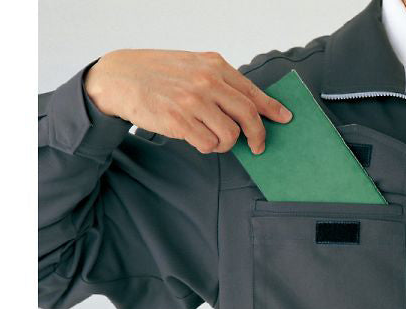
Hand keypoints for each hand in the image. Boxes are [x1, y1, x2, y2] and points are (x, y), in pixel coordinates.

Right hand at [84, 49, 292, 153]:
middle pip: (248, 116)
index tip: (285, 118)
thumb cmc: (158, 73)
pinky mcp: (179, 121)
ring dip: (225, 144)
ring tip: (212, 138)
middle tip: (257, 146)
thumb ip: (219, 81)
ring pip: (230, 135)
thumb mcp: (193, 65)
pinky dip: (207, 147)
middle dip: (258, 136)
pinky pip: (208, 144)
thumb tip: (246, 105)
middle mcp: (207, 82)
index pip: (252, 91)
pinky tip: (197, 139)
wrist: (120, 77)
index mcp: (214, 66)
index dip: (272, 109)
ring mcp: (193, 102)